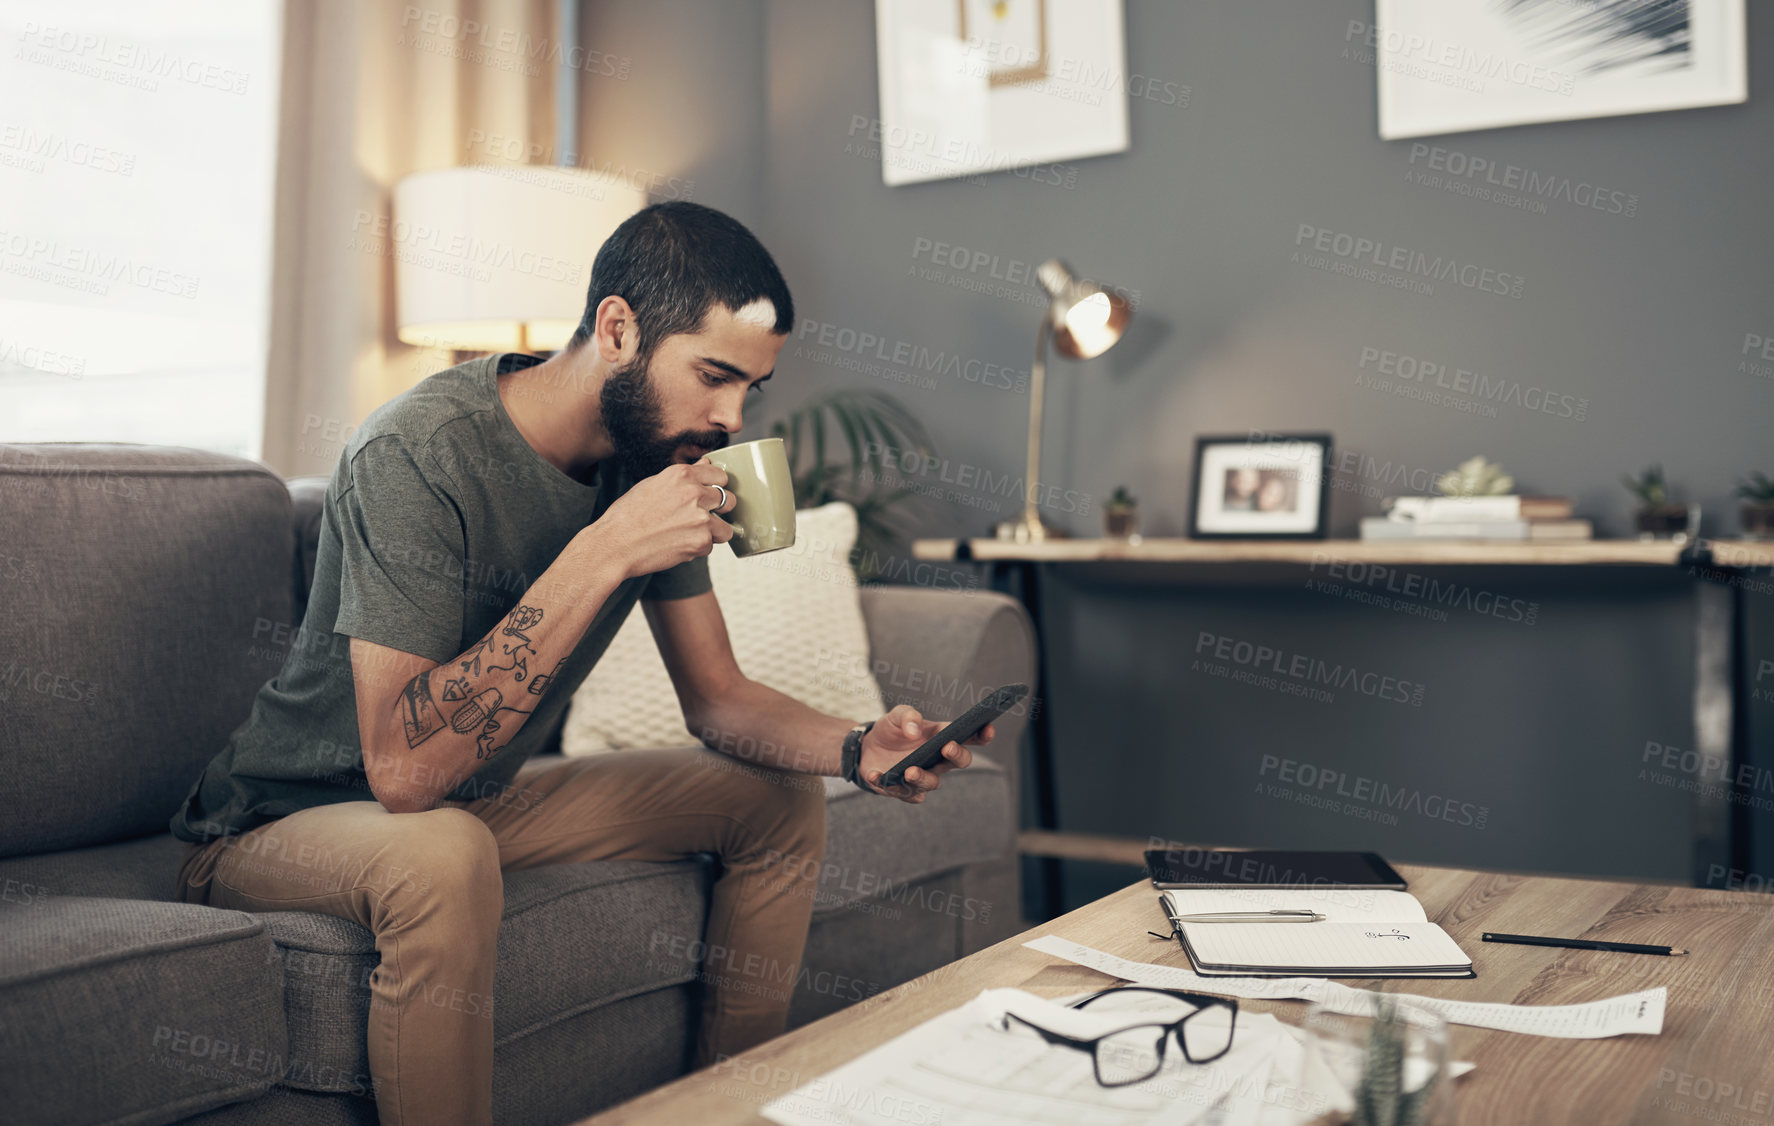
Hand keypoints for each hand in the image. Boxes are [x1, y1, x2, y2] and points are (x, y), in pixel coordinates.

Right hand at [589, 461, 736, 579]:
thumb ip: (684, 476)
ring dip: (712, 534)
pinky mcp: (701, 541)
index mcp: (682, 474)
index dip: (715, 488)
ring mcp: (700, 517)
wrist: (614, 544)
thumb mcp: (654, 484)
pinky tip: (676, 545)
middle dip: (719, 511)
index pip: (720, 476)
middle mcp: (694, 492)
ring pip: (726, 528)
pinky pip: (710, 547)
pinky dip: (697, 549)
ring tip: (688, 535)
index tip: (707, 497)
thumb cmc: (628, 515)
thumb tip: (706, 463)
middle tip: (699, 519)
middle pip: (729, 500)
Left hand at [857, 703, 992, 803]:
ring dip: (922, 777)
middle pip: (960, 761)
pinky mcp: (904, 790)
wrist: (867, 747)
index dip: (982, 734)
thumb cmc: (891, 730)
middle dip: (957, 755)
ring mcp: (923, 776)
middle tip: (946, 747)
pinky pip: (904, 794)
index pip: (969, 737)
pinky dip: (890, 786)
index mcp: (941, 737)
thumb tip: (914, 732)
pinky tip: (876, 775)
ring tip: (908, 770)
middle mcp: (937, 759)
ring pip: (933, 783)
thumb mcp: (897, 715)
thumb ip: (908, 716)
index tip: (987, 729)